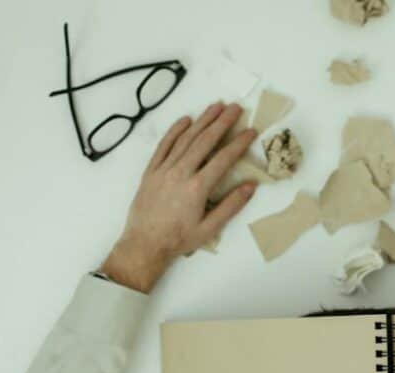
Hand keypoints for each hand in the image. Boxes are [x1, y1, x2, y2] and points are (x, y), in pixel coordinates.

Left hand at [100, 102, 257, 292]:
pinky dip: (175, 131)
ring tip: (215, 106)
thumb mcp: (209, 228)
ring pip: (185, 139)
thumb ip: (231, 205)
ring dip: (202, 120)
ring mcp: (163, 170)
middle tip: (235, 108)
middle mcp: (180, 173)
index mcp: (197, 188)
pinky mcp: (150, 171)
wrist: (144, 244)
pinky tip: (185, 120)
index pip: (223, 159)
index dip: (238, 143)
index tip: (250, 131)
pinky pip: (163, 145)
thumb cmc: (178, 239)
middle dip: (222, 122)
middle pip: (205, 141)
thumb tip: (250, 186)